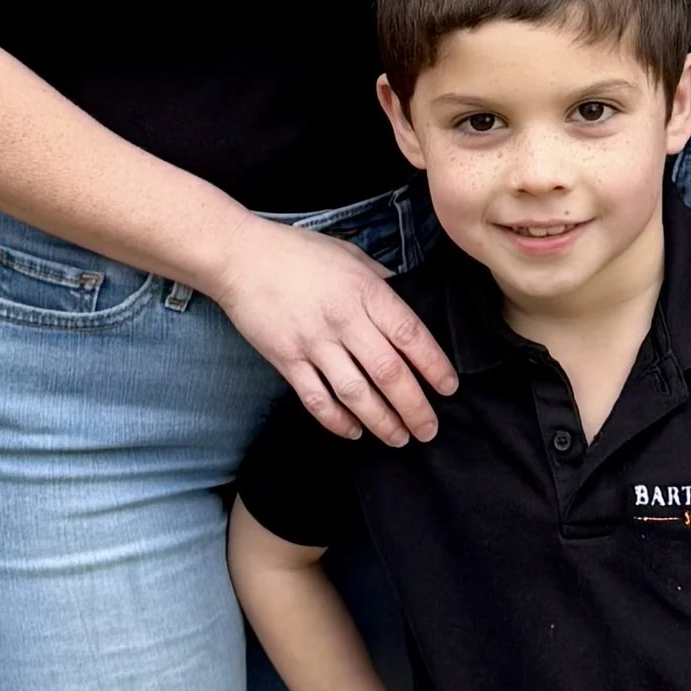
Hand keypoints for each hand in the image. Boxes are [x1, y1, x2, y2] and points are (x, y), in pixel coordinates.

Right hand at [211, 220, 456, 445]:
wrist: (242, 258)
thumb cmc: (299, 252)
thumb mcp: (349, 255)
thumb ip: (379, 281)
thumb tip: (404, 299)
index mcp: (366, 291)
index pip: (410, 335)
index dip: (433, 365)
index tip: (448, 388)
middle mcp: (344, 320)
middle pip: (389, 373)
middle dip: (414, 407)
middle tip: (429, 430)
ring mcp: (314, 343)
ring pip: (356, 394)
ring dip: (382, 422)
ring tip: (399, 439)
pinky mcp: (286, 360)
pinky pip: (317, 400)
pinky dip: (337, 421)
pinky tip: (354, 431)